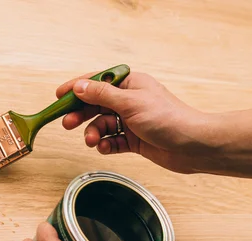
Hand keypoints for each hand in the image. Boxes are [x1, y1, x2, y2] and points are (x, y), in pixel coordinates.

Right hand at [57, 71, 213, 173]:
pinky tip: (105, 148)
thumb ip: (101, 95)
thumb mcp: (130, 103)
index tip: (58, 96)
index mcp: (130, 84)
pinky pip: (112, 140)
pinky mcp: (134, 139)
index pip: (97, 82)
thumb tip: (79, 87)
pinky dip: (106, 145)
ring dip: (94, 133)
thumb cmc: (168, 119)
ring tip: (92, 141)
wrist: (192, 146)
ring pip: (102, 125)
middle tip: (67, 124)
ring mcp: (132, 120)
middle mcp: (130, 100)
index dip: (77, 88)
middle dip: (81, 115)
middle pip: (96, 105)